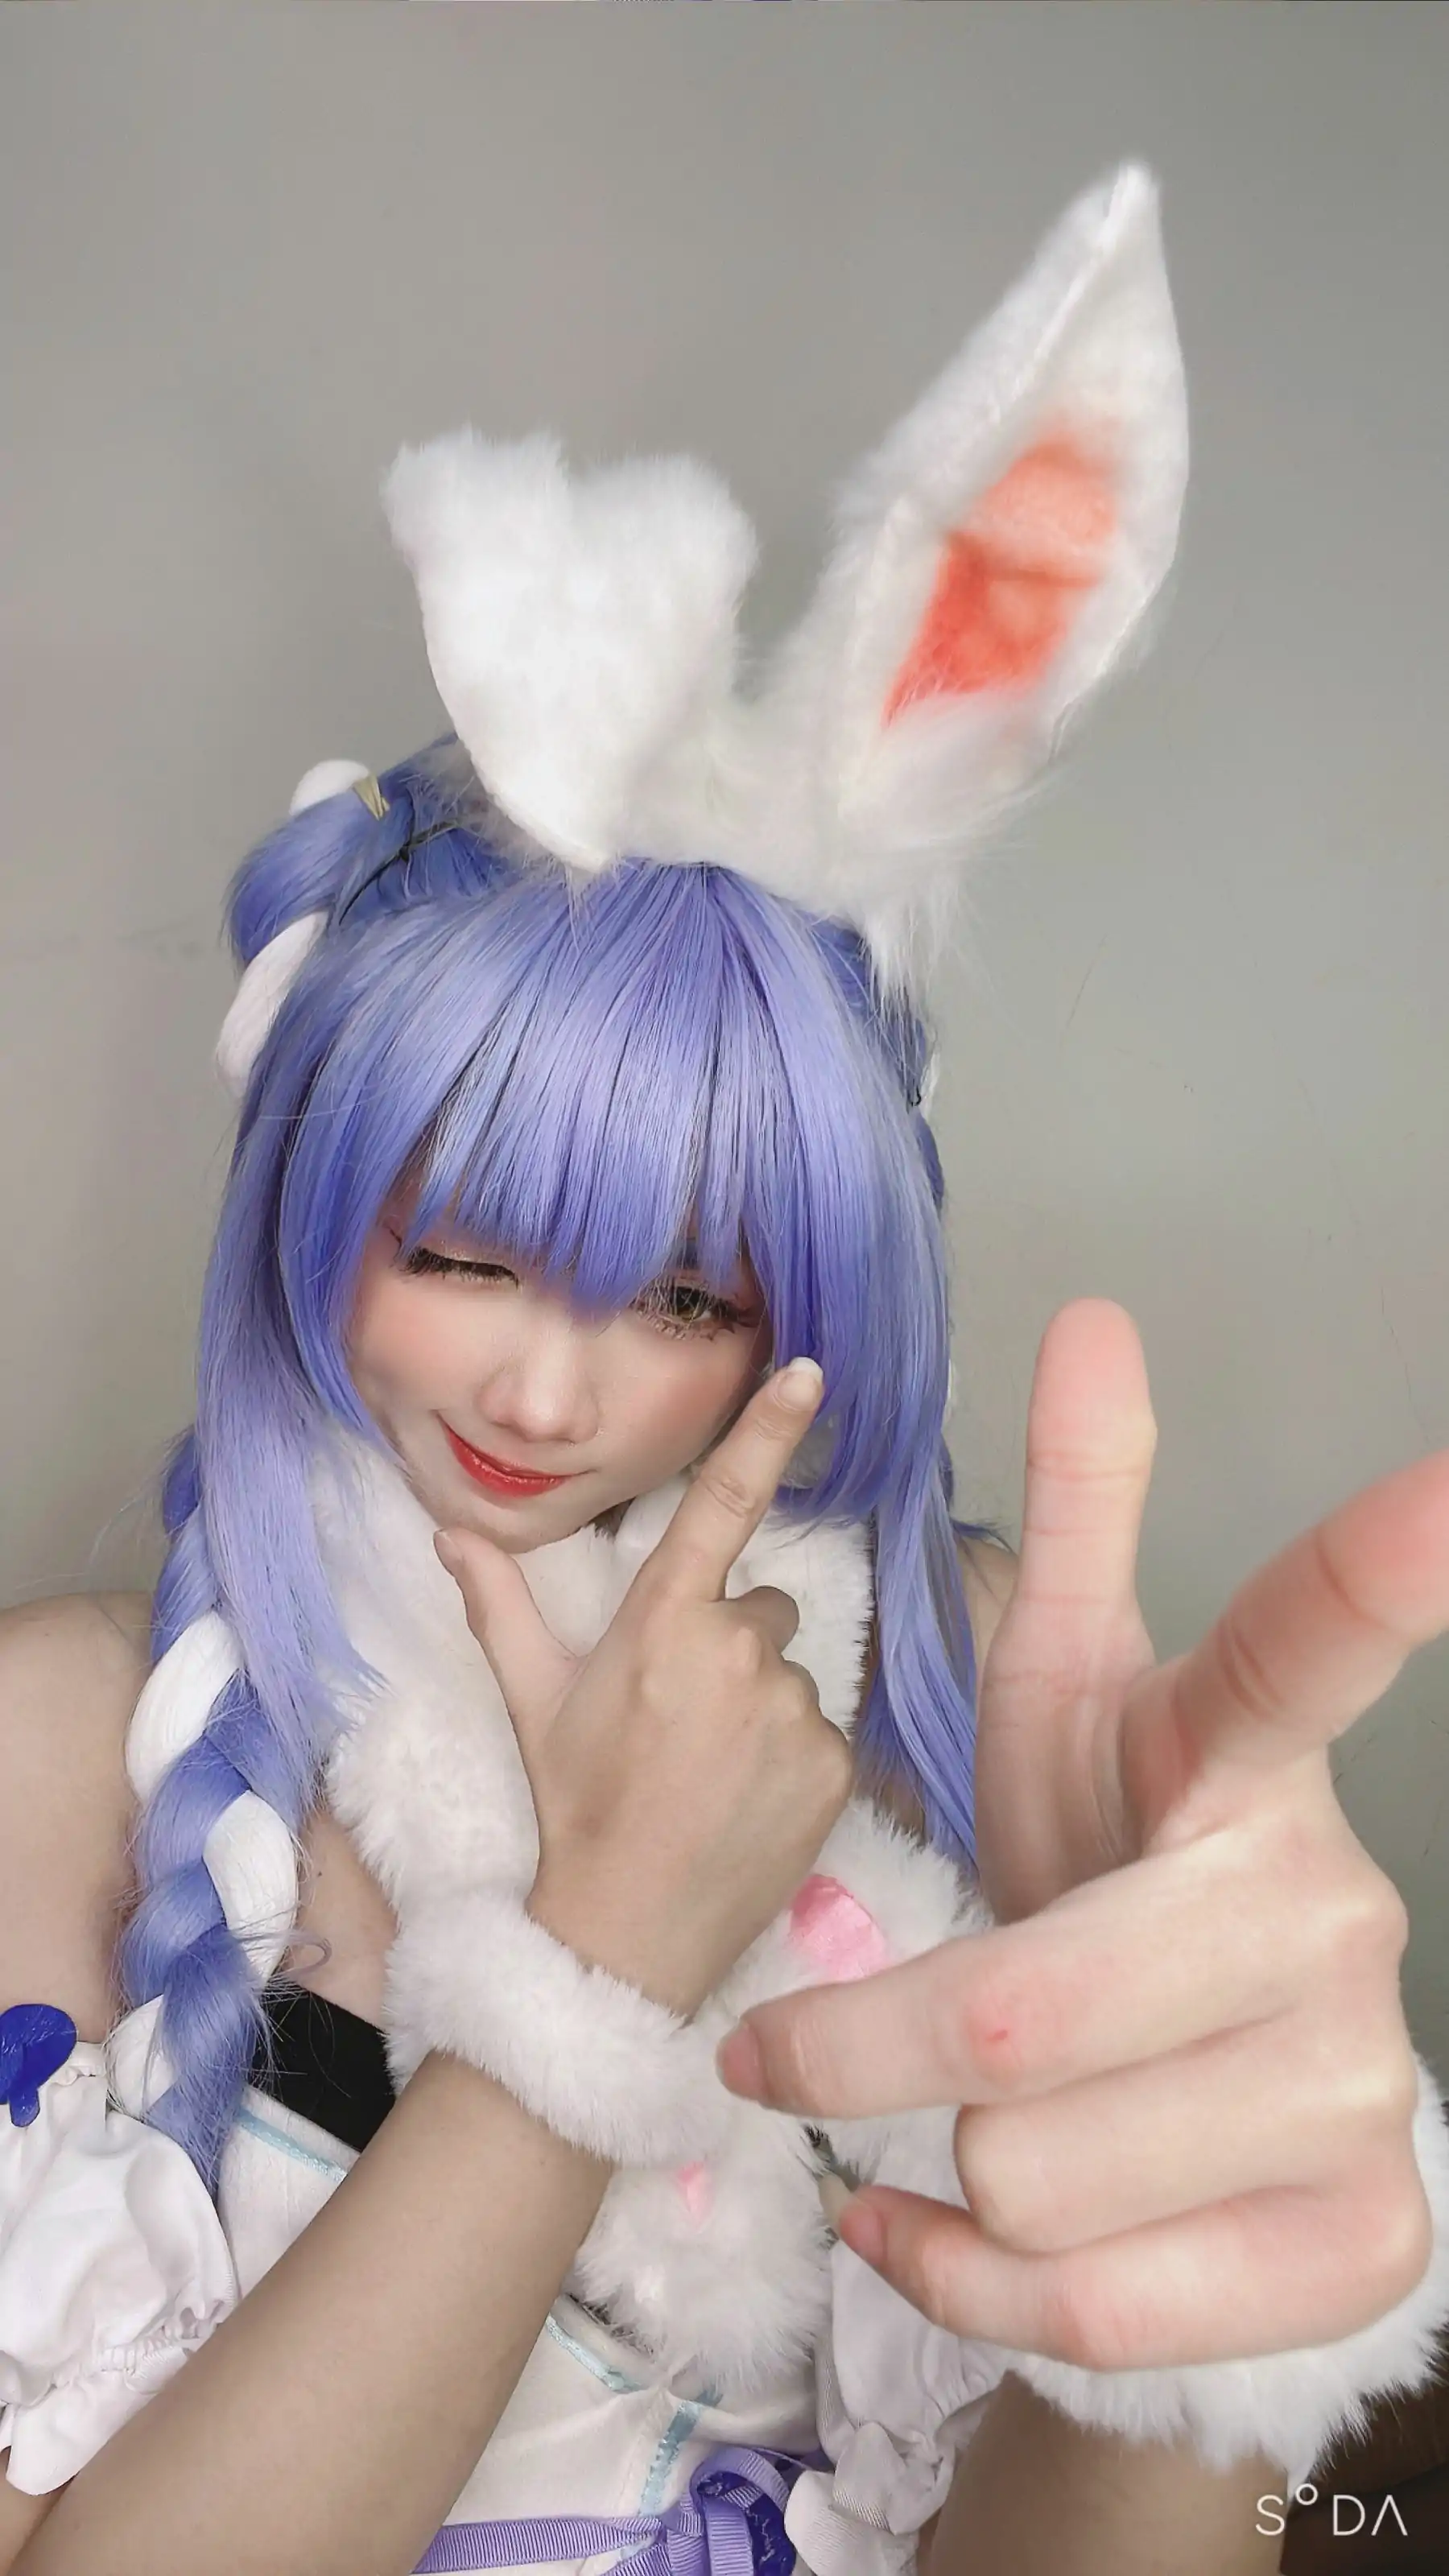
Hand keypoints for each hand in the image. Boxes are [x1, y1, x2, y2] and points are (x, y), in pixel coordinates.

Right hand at [434, 1359, 853, 2018]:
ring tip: (708, 1771)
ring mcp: (790, 1711)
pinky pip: (820, 1729)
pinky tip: (744, 1801)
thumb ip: (500, 1607)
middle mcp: (734, 1653)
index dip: (768, 1430)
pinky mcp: (831, 1766)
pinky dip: (791, 1756)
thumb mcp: (533, 1703)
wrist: (625, 1937)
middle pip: (758, 1607)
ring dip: (759, 1703)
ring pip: (787, 1672)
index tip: (813, 1371)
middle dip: (729, 1643)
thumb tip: (451, 1533)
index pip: (723, 1503)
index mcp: (661, 1624)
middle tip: (679, 1719)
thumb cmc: (574, 1810)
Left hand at [716, 1299, 1441, 2366]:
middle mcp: (1331, 1912)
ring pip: (1031, 2174)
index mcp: (1245, 1759)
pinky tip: (941, 2230)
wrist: (1159, 2102)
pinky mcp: (1361, 2248)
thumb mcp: (1067, 1704)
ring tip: (940, 2127)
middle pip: (1023, 2010)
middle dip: (867, 2044)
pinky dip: (961, 2285)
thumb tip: (1093, 1318)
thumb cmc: (1102, 1872)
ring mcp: (1363, 2092)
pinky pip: (1083, 2305)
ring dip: (930, 2165)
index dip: (1379, 1574)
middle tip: (796, 2048)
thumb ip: (1083, 1518)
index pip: (1306, 1655)